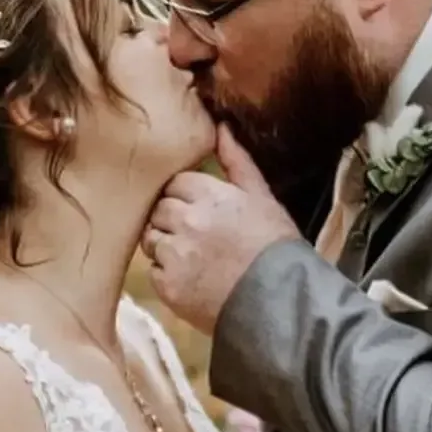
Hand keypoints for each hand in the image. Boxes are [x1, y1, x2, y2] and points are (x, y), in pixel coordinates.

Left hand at [143, 125, 300, 334]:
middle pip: (158, 209)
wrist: (281, 303)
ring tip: (191, 258)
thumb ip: (237, 162)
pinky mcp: (168, 286)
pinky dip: (167, 274)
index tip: (197, 210)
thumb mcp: (263, 198)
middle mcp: (187, 220)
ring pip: (150, 238)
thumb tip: (220, 127)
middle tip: (193, 235)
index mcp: (211, 195)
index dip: (184, 196)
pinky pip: (153, 271)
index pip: (175, 183)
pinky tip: (191, 279)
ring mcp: (175, 254)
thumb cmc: (276, 247)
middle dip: (170, 218)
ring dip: (164, 244)